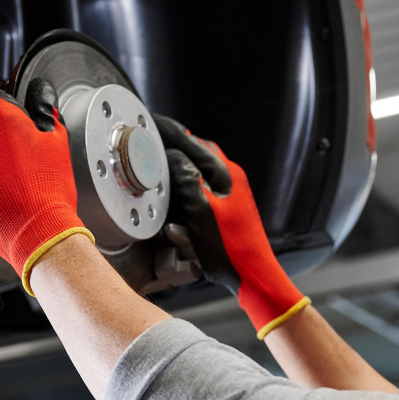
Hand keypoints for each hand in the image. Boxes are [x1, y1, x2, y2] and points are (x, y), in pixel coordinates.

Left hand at [0, 80, 93, 294]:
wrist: (37, 229)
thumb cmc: (49, 191)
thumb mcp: (59, 146)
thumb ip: (47, 119)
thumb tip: (45, 108)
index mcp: (5, 121)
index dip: (1, 105)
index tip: (6, 114)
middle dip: (1, 140)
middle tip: (23, 161)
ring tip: (16, 182)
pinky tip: (3, 194)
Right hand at [153, 114, 309, 338]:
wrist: (252, 276)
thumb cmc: (231, 247)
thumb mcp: (201, 208)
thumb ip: (185, 176)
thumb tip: (170, 154)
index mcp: (225, 172)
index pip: (189, 140)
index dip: (165, 131)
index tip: (146, 123)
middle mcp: (229, 179)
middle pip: (192, 155)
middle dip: (169, 156)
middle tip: (147, 153)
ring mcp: (228, 195)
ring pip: (194, 177)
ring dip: (176, 185)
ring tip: (159, 190)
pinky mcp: (225, 212)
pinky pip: (198, 201)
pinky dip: (185, 209)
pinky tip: (179, 227)